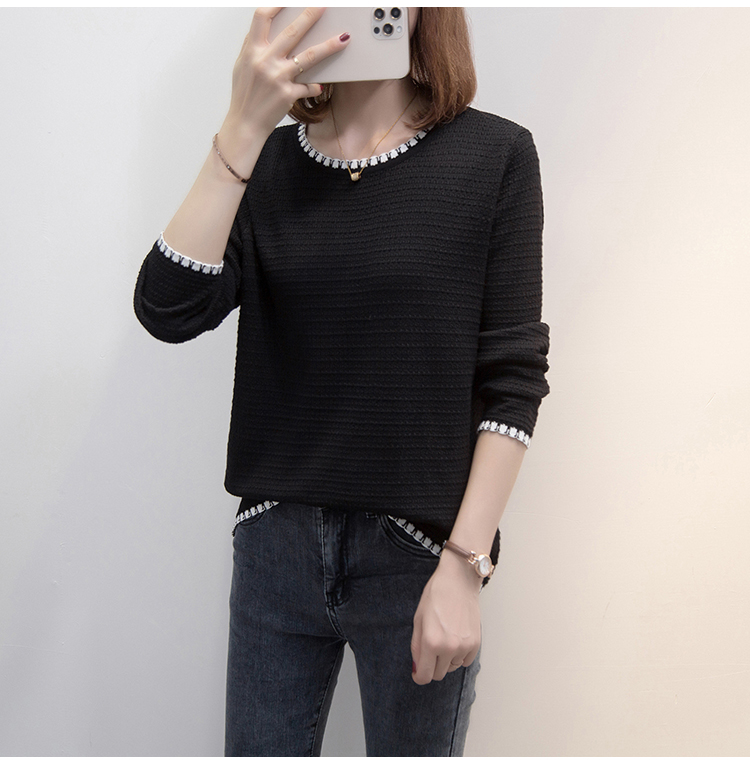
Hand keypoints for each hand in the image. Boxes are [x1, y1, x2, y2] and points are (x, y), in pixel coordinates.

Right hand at [222, 7, 349, 144]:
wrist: (245, 124)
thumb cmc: (244, 96)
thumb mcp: (241, 66)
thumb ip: (252, 47)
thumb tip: (261, 30)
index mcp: (252, 51)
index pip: (262, 17)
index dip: (276, 4)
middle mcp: (265, 61)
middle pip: (292, 32)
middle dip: (310, 16)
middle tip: (324, 6)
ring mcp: (278, 78)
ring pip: (308, 57)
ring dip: (328, 47)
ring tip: (343, 38)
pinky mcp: (288, 95)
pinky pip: (308, 87)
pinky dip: (314, 86)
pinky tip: (320, 85)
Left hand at [410, 551, 481, 684]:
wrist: (458, 581)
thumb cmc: (436, 596)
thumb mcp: (418, 620)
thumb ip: (416, 647)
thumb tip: (417, 668)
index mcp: (431, 642)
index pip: (425, 676)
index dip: (419, 676)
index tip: (418, 672)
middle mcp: (449, 648)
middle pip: (438, 674)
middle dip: (432, 666)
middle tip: (430, 649)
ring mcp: (464, 646)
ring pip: (452, 668)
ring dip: (446, 660)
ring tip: (444, 638)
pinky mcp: (476, 643)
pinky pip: (465, 661)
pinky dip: (459, 655)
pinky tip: (455, 638)